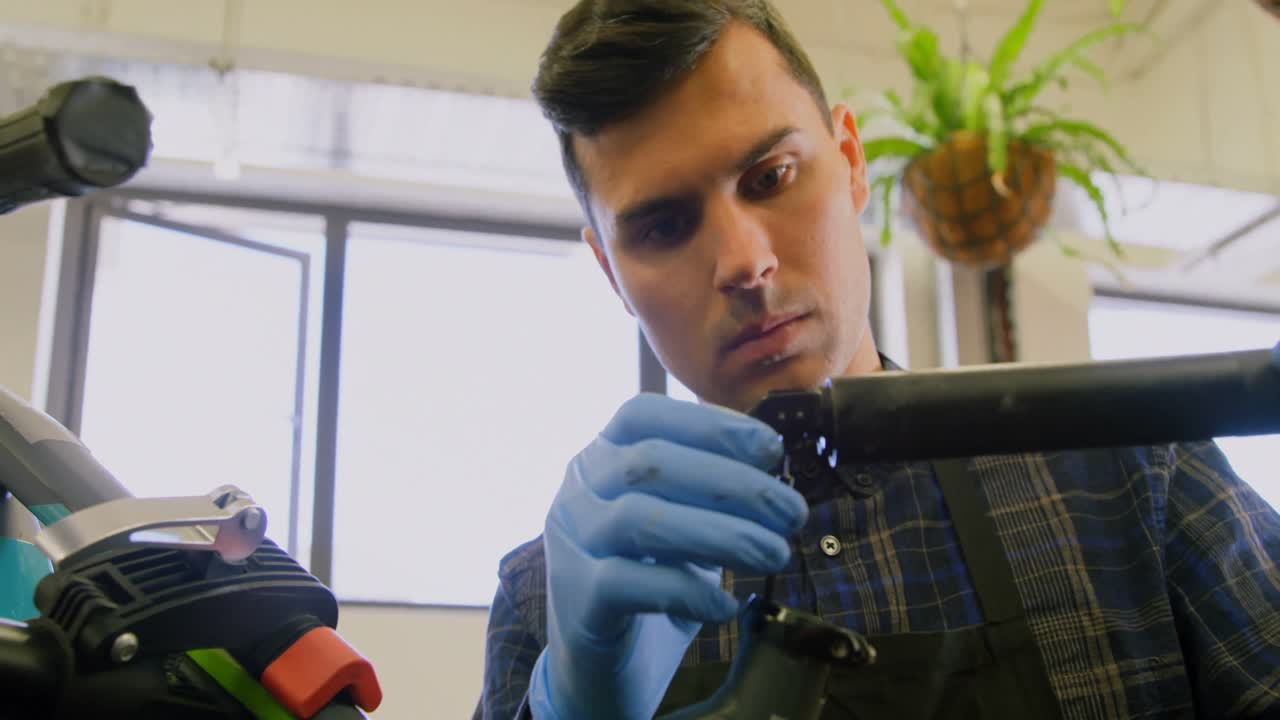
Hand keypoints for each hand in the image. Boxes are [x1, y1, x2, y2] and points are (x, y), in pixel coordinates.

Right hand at [527, 393, 807, 719]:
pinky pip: (630, 583)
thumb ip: (707, 494)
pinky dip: (688, 590)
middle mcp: (576, 493)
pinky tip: (726, 606)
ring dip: (721, 533)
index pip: (642, 415)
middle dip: (733, 484)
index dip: (708, 424)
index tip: (770, 449)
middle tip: (792, 513)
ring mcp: (571, 545)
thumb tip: (772, 470)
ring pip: (641, 519)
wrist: (599, 673)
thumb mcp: (679, 526)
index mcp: (599, 459)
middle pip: (649, 464)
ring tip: (774, 554)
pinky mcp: (578, 601)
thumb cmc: (650, 587)